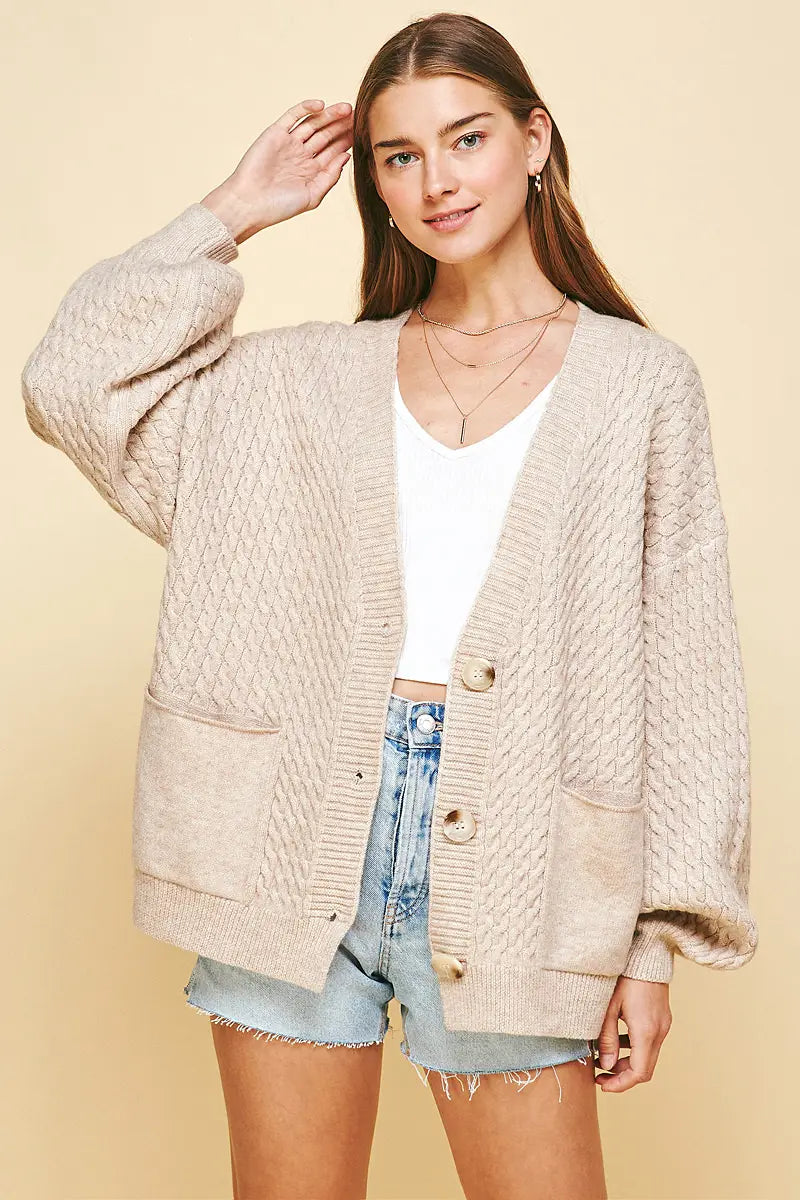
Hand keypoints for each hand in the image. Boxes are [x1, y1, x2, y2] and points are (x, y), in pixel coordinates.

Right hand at [201, 98, 353, 242]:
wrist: (250, 202)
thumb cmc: (280, 206)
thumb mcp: (312, 196)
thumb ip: (329, 177)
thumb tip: (345, 157)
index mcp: (311, 170)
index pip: (333, 151)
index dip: (347, 141)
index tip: (363, 133)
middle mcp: (302, 155)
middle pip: (326, 135)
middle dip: (341, 126)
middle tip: (358, 116)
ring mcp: (289, 142)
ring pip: (313, 124)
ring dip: (329, 116)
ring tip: (346, 109)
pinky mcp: (276, 132)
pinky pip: (293, 116)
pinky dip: (306, 108)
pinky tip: (321, 105)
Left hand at [593, 976, 671, 1092]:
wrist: (646, 954)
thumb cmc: (625, 976)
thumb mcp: (609, 1007)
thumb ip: (607, 1038)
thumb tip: (606, 1065)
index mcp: (646, 1032)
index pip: (638, 1073)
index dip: (620, 1084)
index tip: (602, 1084)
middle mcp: (659, 1032)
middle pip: (644, 1068)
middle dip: (622, 1075)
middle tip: (600, 1073)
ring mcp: (663, 1025)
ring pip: (648, 1056)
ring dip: (628, 1062)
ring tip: (604, 1057)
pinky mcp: (662, 1018)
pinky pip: (650, 1042)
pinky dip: (634, 1048)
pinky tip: (617, 1039)